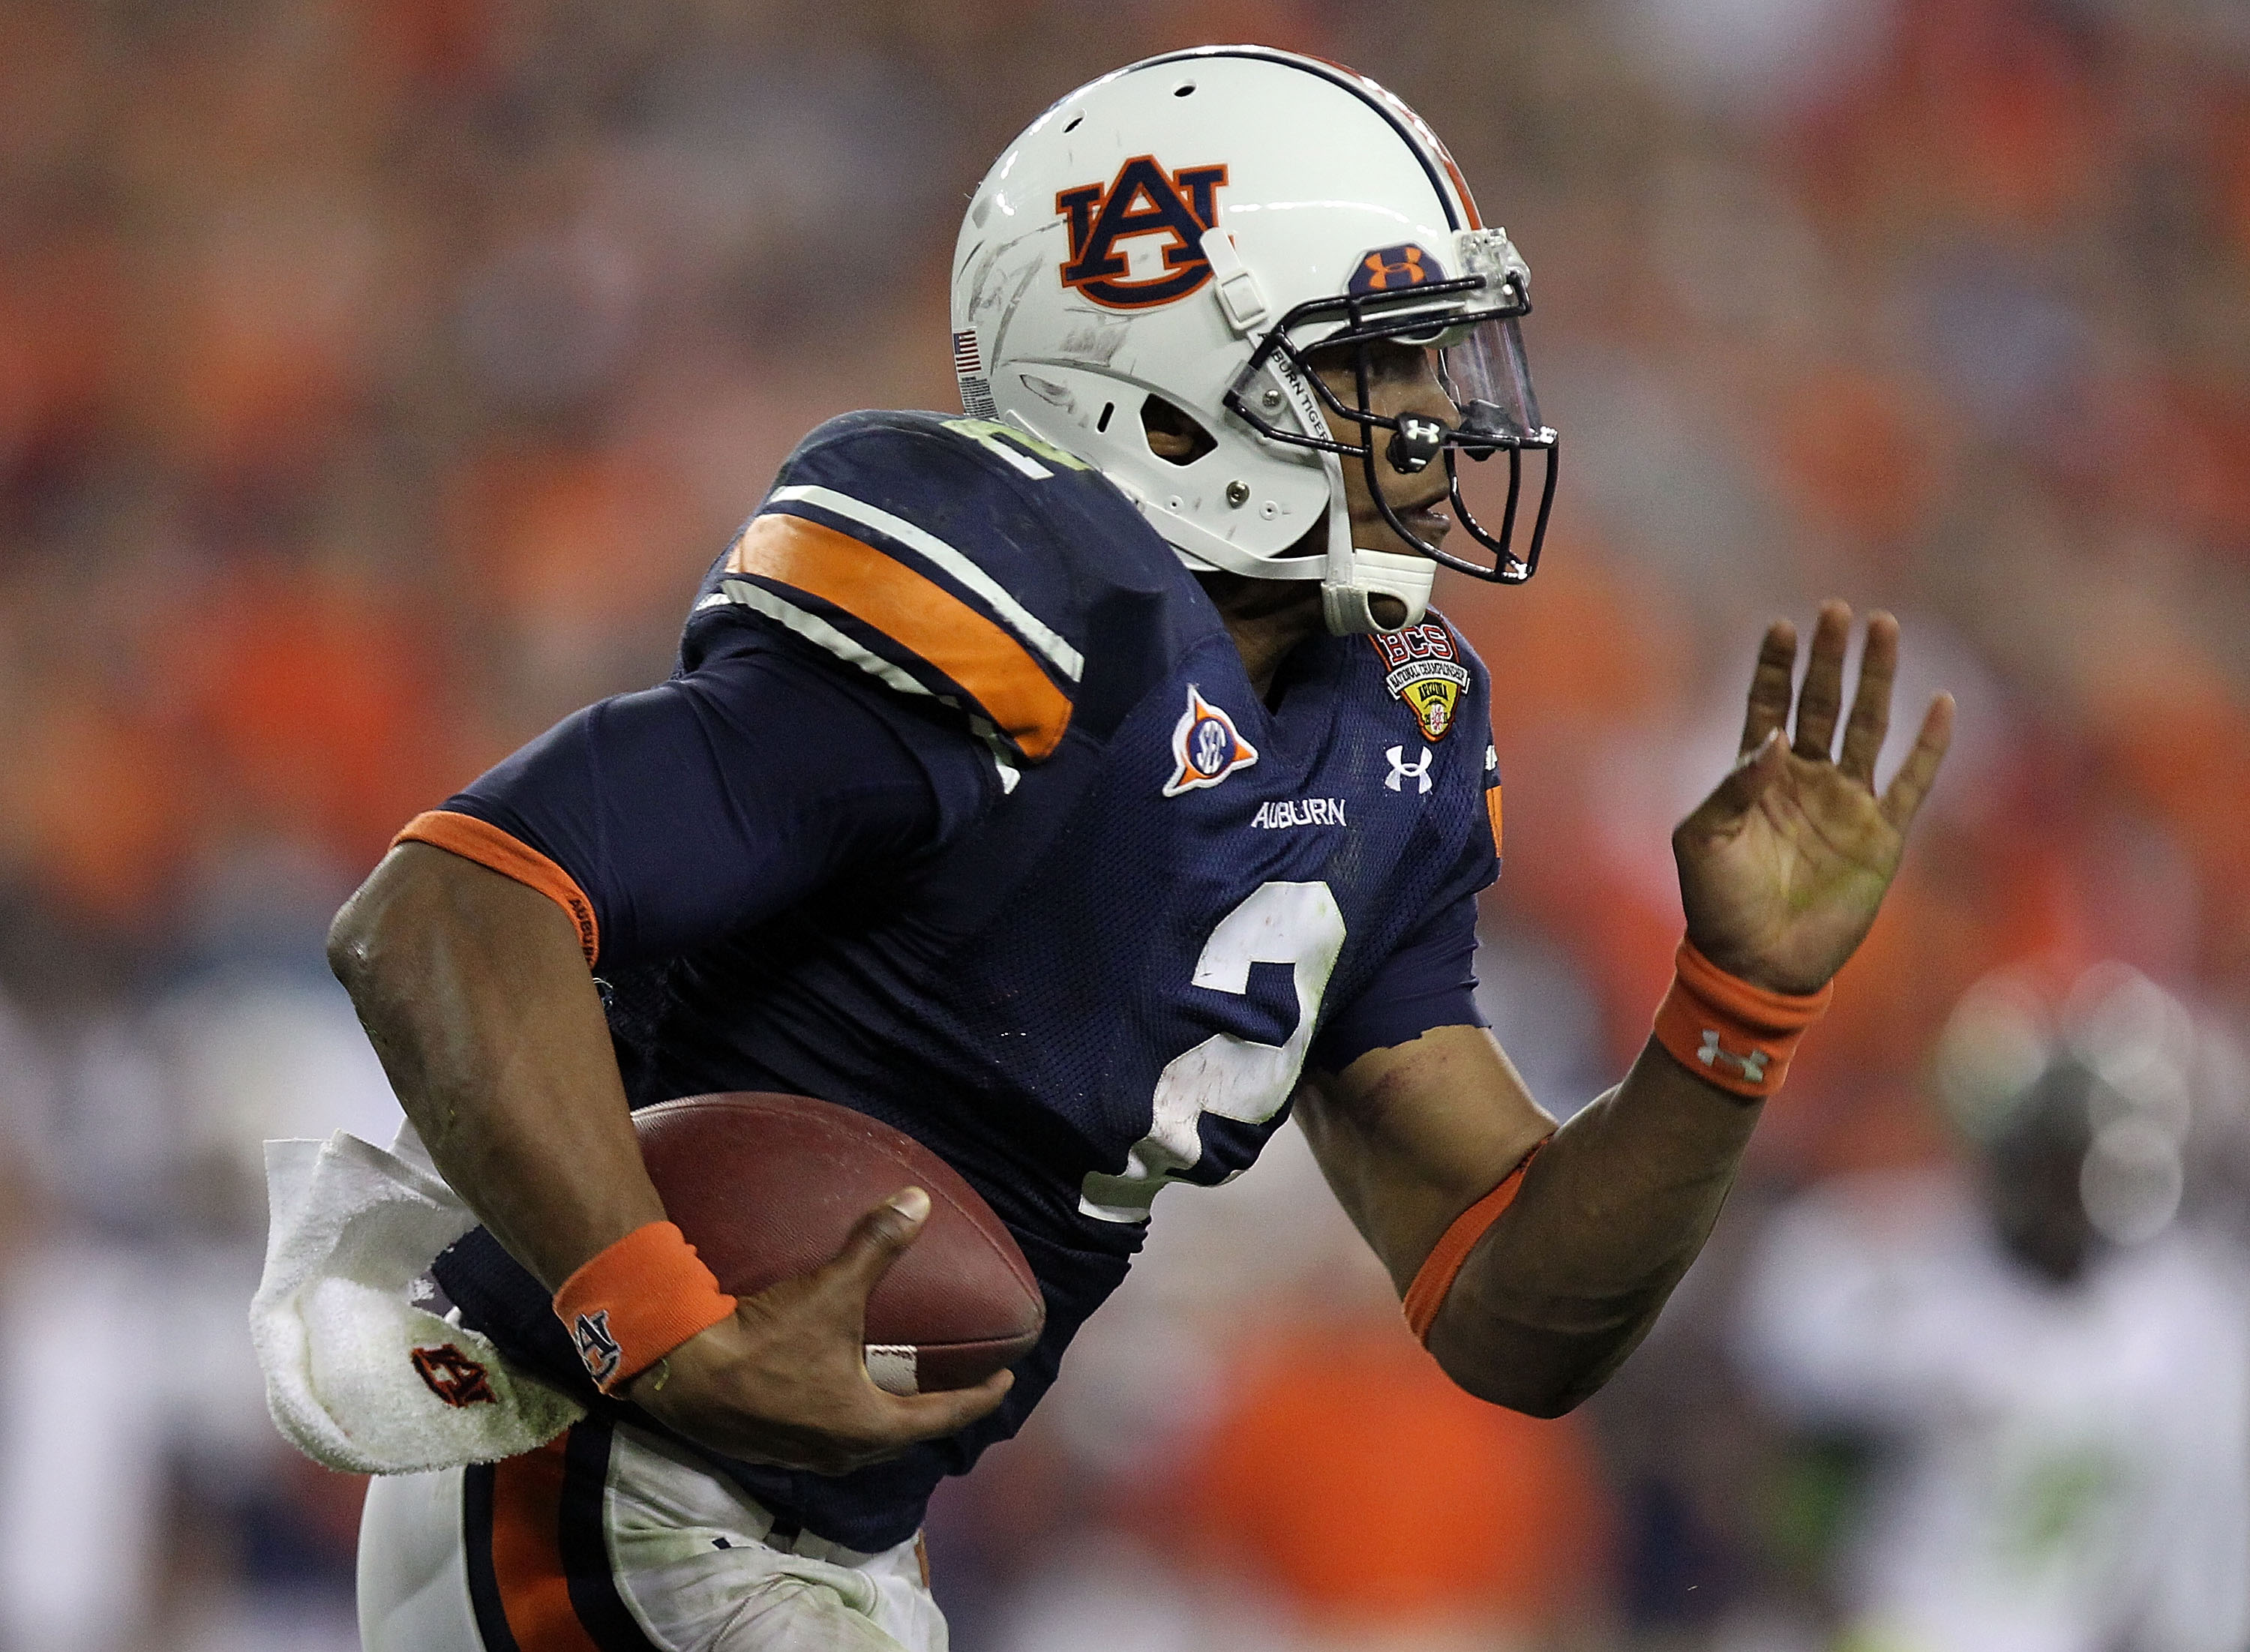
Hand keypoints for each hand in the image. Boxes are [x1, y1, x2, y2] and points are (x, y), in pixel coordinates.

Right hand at [623, 1186, 1012, 1474]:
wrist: (681, 1374)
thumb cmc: (765, 1341)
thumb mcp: (829, 1292)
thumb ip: (876, 1247)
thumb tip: (918, 1203)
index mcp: (869, 1427)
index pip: (944, 1416)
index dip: (979, 1398)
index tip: (1005, 1381)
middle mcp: (842, 1453)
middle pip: (903, 1436)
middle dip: (932, 1412)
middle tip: (954, 1384)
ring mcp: (802, 1456)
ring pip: (861, 1443)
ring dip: (884, 1419)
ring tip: (898, 1389)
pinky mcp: (769, 1448)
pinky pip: (824, 1437)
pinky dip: (843, 1417)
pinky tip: (833, 1391)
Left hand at [1673, 602, 1953, 994]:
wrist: (1756, 964)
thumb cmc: (1715, 904)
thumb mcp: (1701, 841)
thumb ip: (1732, 787)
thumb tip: (1774, 740)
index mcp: (1756, 776)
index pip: (1768, 706)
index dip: (1775, 667)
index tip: (1782, 626)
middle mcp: (1805, 780)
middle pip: (1821, 704)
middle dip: (1828, 658)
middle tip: (1836, 610)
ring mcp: (1845, 804)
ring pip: (1868, 727)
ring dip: (1877, 680)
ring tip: (1884, 628)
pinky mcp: (1881, 836)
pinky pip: (1911, 781)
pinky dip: (1928, 744)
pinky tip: (1940, 702)